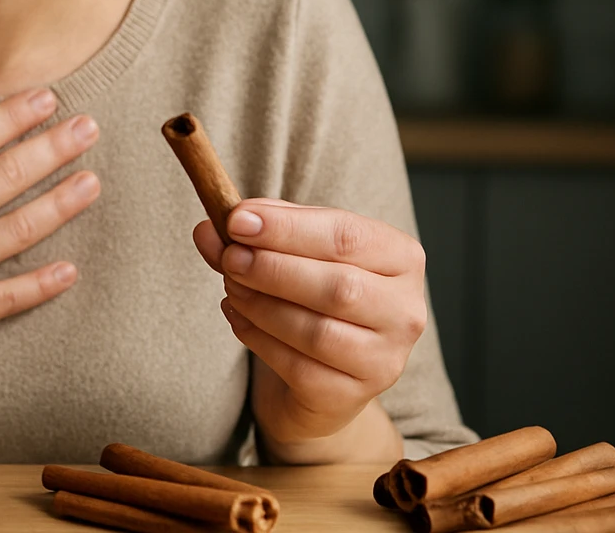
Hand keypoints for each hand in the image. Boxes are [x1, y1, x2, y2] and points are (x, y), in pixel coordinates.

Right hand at [0, 69, 100, 381]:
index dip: (14, 114)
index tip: (46, 97)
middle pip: (7, 175)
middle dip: (53, 147)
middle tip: (89, 127)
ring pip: (17, 230)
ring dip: (60, 204)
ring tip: (93, 182)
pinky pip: (4, 299)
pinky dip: (41, 286)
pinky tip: (71, 270)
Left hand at [193, 199, 426, 449]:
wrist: (329, 369)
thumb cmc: (317, 293)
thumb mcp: (297, 251)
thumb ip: (259, 235)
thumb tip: (210, 229)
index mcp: (402, 258)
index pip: (347, 236)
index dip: (288, 227)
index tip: (238, 220)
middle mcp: (404, 311)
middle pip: (338, 287)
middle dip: (272, 268)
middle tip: (229, 257)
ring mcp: (383, 360)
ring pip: (317, 331)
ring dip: (261, 304)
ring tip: (231, 286)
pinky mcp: (350, 395)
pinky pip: (297, 367)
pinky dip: (257, 337)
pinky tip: (237, 314)